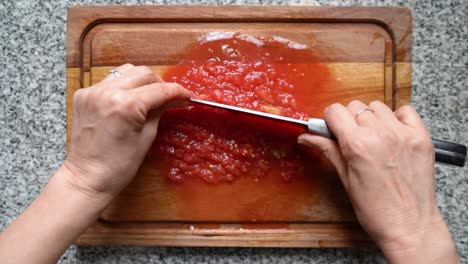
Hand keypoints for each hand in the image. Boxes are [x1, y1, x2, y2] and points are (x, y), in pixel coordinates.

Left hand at [64, 64, 189, 199]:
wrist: (87, 177)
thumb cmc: (119, 166)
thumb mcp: (147, 136)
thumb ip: (159, 111)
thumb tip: (173, 98)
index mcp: (126, 105)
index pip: (159, 89)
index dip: (177, 91)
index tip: (186, 95)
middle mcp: (107, 92)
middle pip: (142, 73)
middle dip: (159, 83)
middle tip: (168, 97)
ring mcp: (92, 92)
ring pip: (125, 72)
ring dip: (140, 81)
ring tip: (148, 96)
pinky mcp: (83, 95)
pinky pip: (109, 82)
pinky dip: (122, 87)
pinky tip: (127, 101)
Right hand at [298, 100, 457, 262]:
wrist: (409, 226)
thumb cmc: (376, 210)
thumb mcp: (345, 179)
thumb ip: (327, 150)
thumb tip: (306, 137)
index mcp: (357, 144)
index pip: (335, 111)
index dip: (330, 120)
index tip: (332, 130)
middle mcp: (380, 134)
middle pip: (355, 106)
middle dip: (349, 120)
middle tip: (352, 139)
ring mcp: (402, 134)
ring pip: (377, 106)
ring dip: (371, 118)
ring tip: (373, 138)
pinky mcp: (421, 137)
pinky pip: (405, 110)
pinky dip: (397, 118)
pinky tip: (392, 134)